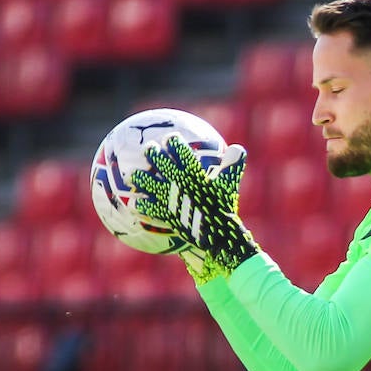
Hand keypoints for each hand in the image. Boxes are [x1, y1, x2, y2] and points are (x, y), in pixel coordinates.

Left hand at [131, 137, 260, 277]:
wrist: (217, 231)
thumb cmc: (224, 205)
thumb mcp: (230, 184)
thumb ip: (232, 164)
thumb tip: (237, 148)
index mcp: (192, 171)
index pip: (179, 149)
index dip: (173, 142)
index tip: (170, 139)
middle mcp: (176, 180)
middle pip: (158, 160)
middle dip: (151, 153)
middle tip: (148, 149)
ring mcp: (168, 196)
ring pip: (147, 182)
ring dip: (139, 178)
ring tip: (133, 177)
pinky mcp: (165, 213)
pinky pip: (148, 208)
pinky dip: (140, 206)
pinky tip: (134, 204)